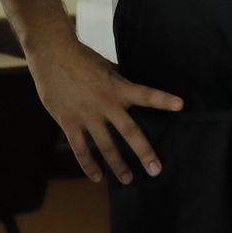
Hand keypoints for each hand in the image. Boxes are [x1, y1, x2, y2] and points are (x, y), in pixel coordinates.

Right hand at [25, 31, 183, 183]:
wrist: (51, 53)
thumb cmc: (81, 58)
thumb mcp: (106, 67)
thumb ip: (119, 84)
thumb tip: (134, 95)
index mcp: (117, 87)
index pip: (145, 94)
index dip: (163, 99)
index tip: (180, 105)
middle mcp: (105, 103)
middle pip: (129, 132)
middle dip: (144, 152)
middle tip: (155, 170)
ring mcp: (87, 115)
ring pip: (105, 146)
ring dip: (117, 164)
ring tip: (128, 179)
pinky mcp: (69, 122)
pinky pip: (80, 148)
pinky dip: (88, 164)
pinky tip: (97, 176)